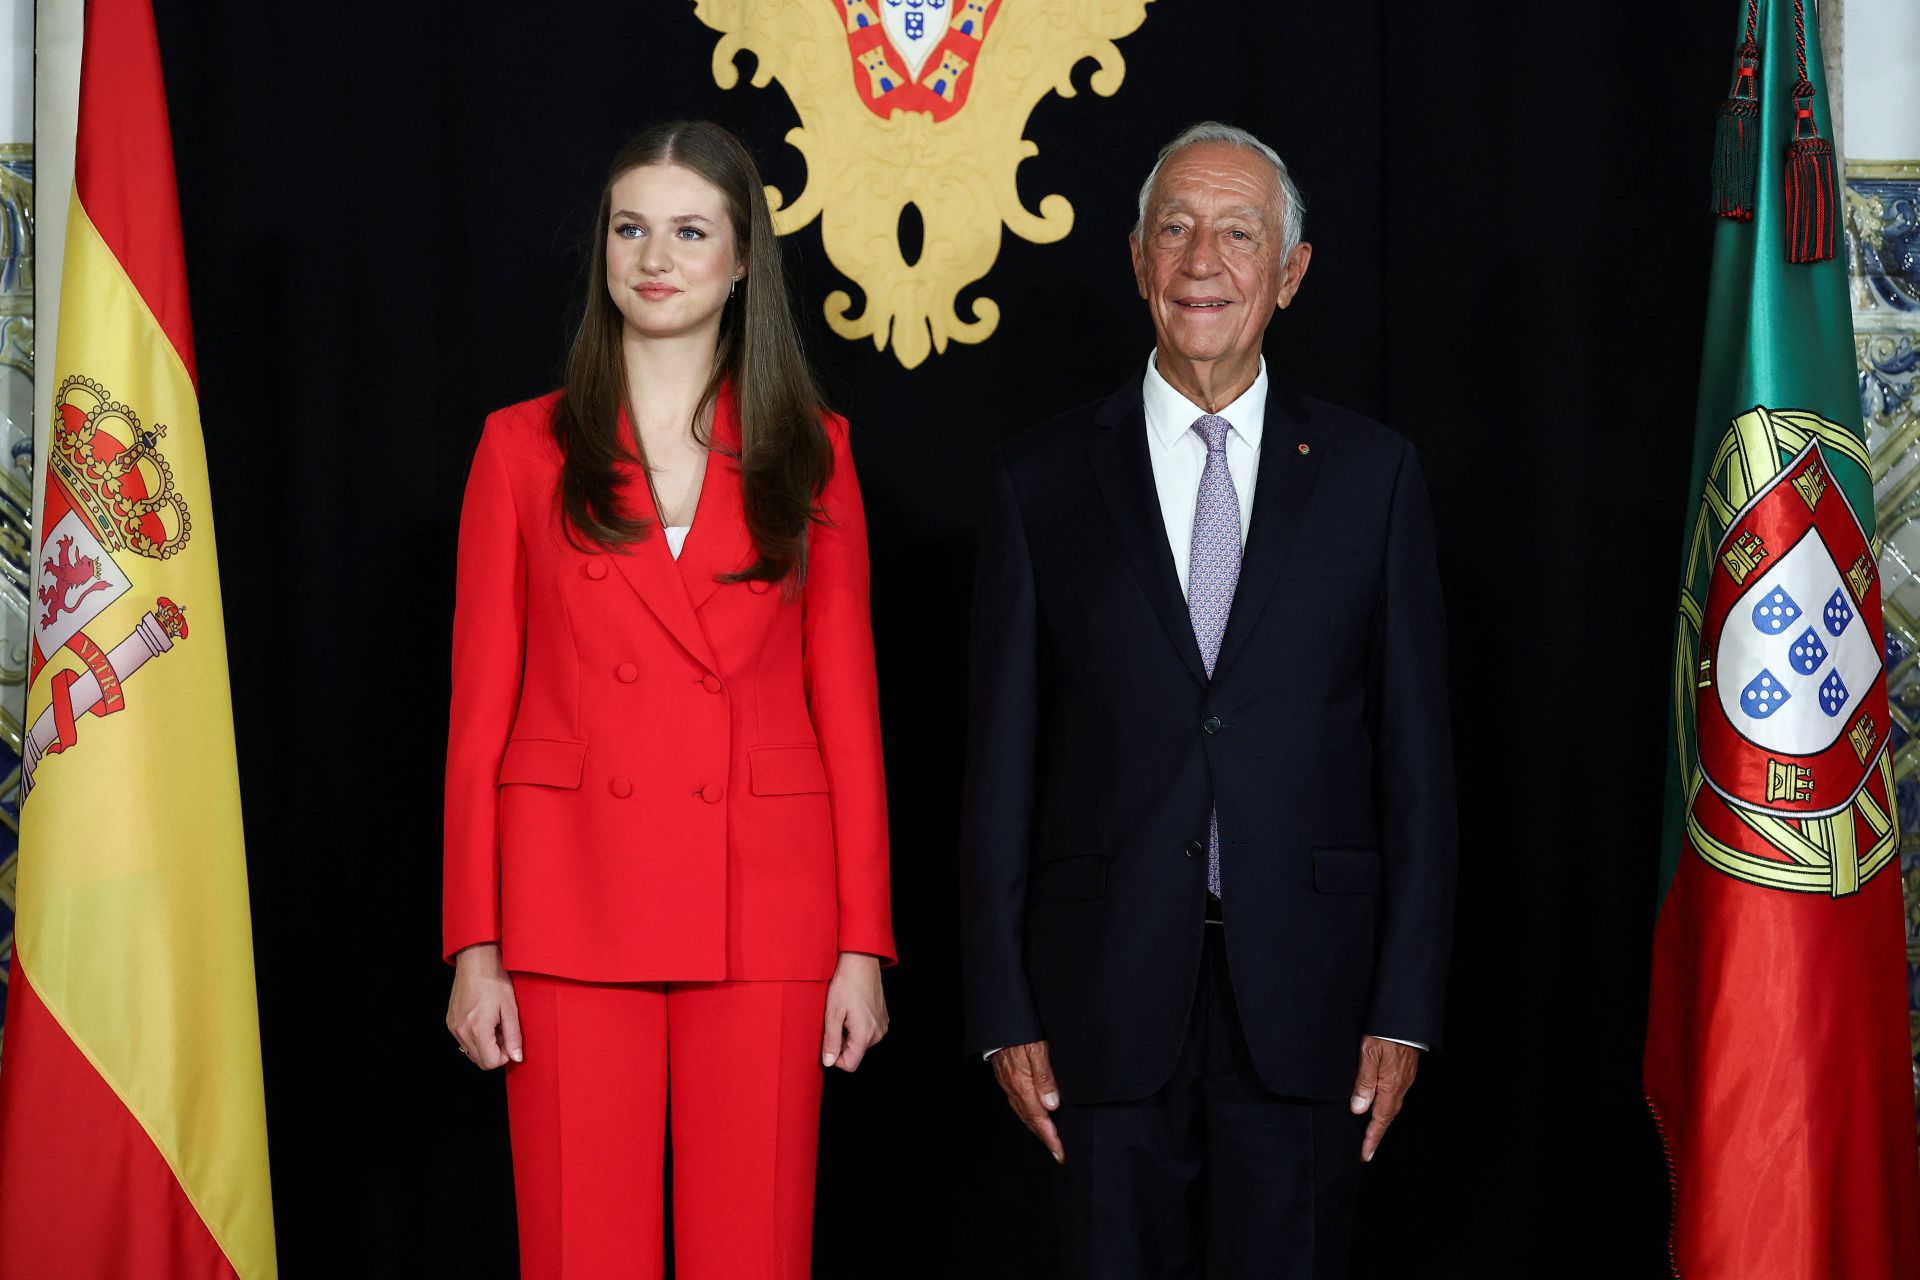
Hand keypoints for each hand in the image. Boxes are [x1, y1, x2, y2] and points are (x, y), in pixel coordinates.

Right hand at [446, 942, 521, 1069]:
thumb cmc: (495, 981)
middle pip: (479, 1061)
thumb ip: (513, 1036)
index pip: (489, 1063)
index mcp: (478, 1029)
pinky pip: (463, 1040)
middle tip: (504, 1032)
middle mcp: (461, 1031)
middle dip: (494, 1052)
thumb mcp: (510, 1009)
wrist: (476, 962)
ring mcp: (453, 1027)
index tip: (510, 1041)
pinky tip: (484, 1020)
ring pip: (471, 1052)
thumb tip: (516, 1057)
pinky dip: (475, 1037)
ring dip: (485, 1045)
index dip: (504, 1057)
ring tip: (494, 1024)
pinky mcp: (450, 1021)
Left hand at [821, 952, 887, 1071]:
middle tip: (833, 1021)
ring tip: (843, 1013)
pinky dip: (857, 1026)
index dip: (834, 1058)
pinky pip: (868, 1032)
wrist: (861, 961)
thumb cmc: (845, 983)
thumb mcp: (832, 1013)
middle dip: (841, 1044)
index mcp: (865, 1034)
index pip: (850, 1064)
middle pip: (855, 1053)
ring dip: (849, 1034)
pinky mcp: (883, 1018)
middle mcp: (877, 1033)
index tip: (826, 1042)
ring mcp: (882, 1025)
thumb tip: (829, 1062)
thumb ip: (831, 1040)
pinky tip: (852, 1009)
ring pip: (861, 1043)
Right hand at [991, 1040, 1063, 1163]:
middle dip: (1045, 1138)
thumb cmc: (1019, 1032)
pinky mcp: (1006, 1079)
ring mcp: (1008, 1085)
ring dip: (1036, 1129)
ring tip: (1048, 1139)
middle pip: (1031, 1121)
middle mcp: (1014, 1089)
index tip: (1060, 1152)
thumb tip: (1052, 1104)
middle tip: (1057, 1152)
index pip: (1040, 1118)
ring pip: (1023, 1114)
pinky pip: (1018, 1104)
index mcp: (1022, 1085)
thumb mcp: (1038, 1050)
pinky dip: (1028, 1115)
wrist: (999, 1021)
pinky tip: (1033, 1115)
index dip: (1051, 1137)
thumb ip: (1045, 1077)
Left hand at [1350, 1035, 1419, 1161]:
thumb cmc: (1386, 1032)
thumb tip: (1359, 1109)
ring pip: (1391, 1106)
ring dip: (1381, 1122)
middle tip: (1365, 1150)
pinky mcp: (1405, 1072)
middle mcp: (1400, 1086)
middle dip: (1376, 1135)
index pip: (1380, 1119)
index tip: (1364, 1155)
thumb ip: (1364, 1081)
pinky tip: (1378, 1106)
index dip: (1371, 1139)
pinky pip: (1394, 1096)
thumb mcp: (1368, 1053)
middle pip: (1387, 1117)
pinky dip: (1385, 1107)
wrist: (1405, 1017)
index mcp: (1390, 1085)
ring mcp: (1404, 1079)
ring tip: (1369, 1133)